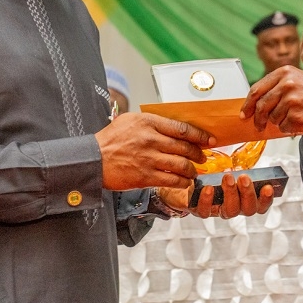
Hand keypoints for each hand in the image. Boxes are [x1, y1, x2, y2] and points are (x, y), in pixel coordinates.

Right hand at [95, 113, 213, 191]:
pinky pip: (172, 180)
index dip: (199, 135)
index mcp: (148, 123)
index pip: (181, 128)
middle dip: (198, 154)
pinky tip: (185, 181)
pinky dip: (182, 182)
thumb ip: (151, 122)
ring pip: (181, 164)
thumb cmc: (110, 139)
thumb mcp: (129, 120)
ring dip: (192, 169)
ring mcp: (149, 159)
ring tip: (194, 171)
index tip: (209, 139)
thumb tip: (172, 126)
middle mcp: (150, 139)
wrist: (93, 159)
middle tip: (203, 157)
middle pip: (185, 147)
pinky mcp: (145, 176)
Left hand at [158, 173, 273, 218]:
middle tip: (244, 177)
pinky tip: (208, 188)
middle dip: (248, 193)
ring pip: (230, 211)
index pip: (260, 205)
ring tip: (227, 178)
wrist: (186, 178)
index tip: (268, 186)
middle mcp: (233, 207)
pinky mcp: (200, 210)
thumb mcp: (229, 167)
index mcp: (244, 199)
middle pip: (247, 210)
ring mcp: (217, 210)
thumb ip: (241, 164)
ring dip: (231, 194)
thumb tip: (252, 149)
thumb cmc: (212, 171)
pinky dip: (207, 200)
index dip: (266, 199)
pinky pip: (205, 211)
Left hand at [241, 66, 302, 134]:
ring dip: (280, 122)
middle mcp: (286, 84)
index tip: (245, 113)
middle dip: (258, 119)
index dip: (248, 104)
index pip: (256, 90)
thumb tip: (259, 103)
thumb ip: (279, 87)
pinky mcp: (297, 116)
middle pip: (261, 106)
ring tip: (295, 116)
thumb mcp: (299, 79)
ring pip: (273, 118)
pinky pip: (284, 127)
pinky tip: (301, 121)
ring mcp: (291, 100)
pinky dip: (290, 128)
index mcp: (284, 73)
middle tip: (259, 125)